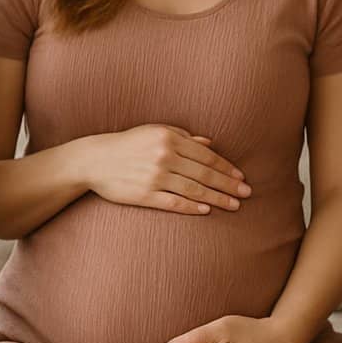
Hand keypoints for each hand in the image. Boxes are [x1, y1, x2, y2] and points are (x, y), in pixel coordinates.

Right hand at [80, 125, 250, 214]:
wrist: (95, 160)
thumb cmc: (128, 144)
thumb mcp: (154, 132)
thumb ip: (182, 136)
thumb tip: (209, 142)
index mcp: (169, 138)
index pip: (206, 155)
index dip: (226, 167)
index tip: (240, 176)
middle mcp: (164, 157)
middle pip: (204, 173)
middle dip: (228, 184)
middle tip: (246, 193)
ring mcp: (155, 177)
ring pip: (194, 190)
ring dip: (217, 198)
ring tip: (234, 205)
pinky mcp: (144, 194)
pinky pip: (174, 203)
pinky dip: (191, 207)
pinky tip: (206, 211)